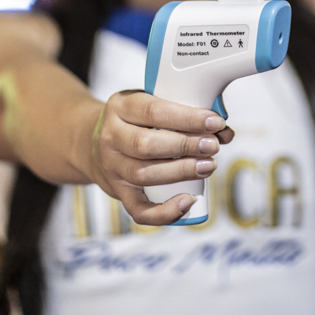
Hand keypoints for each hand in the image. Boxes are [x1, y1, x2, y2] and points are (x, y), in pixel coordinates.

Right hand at [86, 89, 233, 224]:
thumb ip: (182, 112)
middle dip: (185, 146)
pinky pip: (139, 209)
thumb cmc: (133, 121)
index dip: (187, 118)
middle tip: (212, 146)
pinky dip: (164, 211)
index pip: (153, 111)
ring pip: (144, 174)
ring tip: (208, 166)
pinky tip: (187, 201)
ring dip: (181, 172)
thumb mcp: (148, 104)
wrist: (90, 142)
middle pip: (146, 145)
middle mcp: (111, 137)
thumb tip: (223, 130)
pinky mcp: (118, 192)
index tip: (214, 122)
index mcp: (120, 107)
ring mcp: (112, 167)